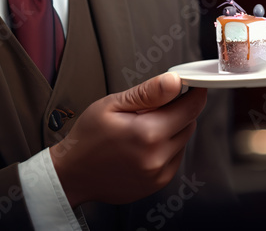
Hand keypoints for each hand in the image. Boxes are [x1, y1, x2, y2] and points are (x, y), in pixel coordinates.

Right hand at [50, 72, 207, 206]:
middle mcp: (158, 157)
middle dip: (178, 110)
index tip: (191, 85)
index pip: (190, 108)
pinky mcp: (157, 184)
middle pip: (189, 124)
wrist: (72, 174)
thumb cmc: (88, 137)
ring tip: (143, 127)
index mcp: (148, 133)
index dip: (194, 92)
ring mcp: (159, 174)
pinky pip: (174, 158)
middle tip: (152, 107)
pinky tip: (144, 144)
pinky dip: (166, 147)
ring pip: (183, 141)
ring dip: (172, 129)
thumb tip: (174, 81)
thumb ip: (148, 93)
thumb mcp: (112, 105)